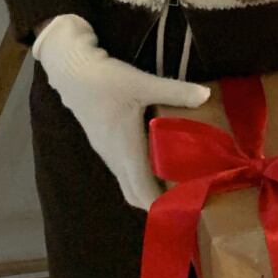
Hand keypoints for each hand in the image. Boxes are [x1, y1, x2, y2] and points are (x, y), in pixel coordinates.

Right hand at [32, 13, 210, 209]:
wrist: (71, 70)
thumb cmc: (105, 80)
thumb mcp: (142, 83)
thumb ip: (175, 91)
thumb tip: (206, 95)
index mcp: (126, 151)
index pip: (143, 193)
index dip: (163, 206)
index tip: (188, 206)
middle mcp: (115, 158)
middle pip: (135, 195)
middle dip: (159, 203)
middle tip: (188, 196)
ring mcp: (107, 152)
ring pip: (129, 183)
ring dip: (150, 189)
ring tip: (179, 182)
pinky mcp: (104, 143)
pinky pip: (124, 171)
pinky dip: (141, 176)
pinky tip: (159, 162)